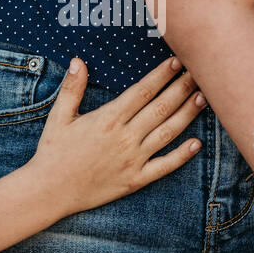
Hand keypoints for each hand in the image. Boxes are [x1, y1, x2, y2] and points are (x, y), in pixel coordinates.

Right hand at [28, 56, 205, 213]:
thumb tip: (79, 61)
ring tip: (204, 98)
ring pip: (168, 133)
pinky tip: (197, 144)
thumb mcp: (58, 117)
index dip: (162, 75)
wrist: (50, 191)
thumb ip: (72, 88)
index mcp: (108, 119)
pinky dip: (182, 155)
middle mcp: (124, 137)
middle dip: (182, 88)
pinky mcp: (135, 180)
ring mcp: (132, 159)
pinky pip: (164, 166)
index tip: (177, 61)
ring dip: (188, 114)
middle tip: (200, 73)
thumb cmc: (53, 152)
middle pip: (161, 108)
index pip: (142, 91)